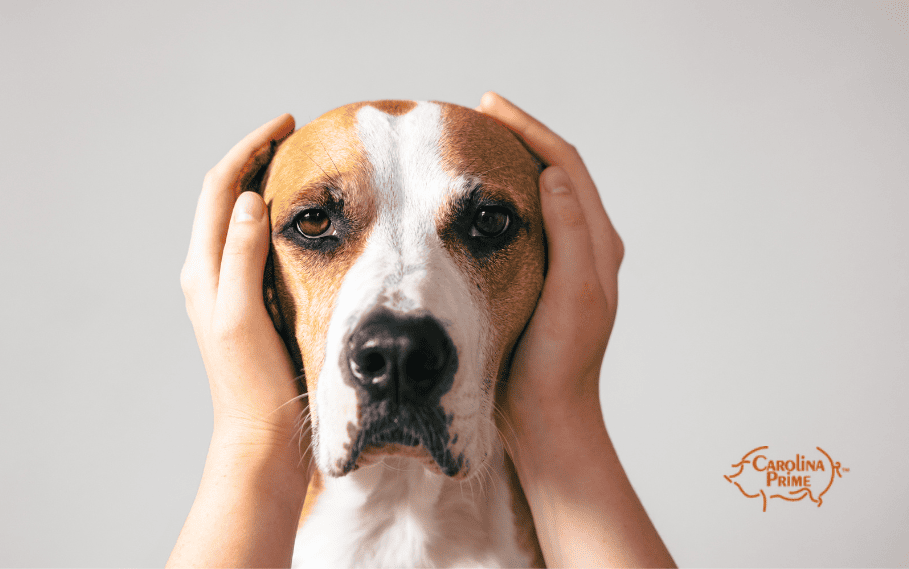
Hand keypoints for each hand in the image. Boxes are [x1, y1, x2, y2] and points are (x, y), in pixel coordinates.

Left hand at [180, 113, 304, 449]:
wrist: (259, 437)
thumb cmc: (254, 384)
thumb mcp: (244, 316)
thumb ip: (241, 257)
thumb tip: (247, 199)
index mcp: (203, 271)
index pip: (220, 189)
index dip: (249, 149)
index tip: (286, 125)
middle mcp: (208, 274)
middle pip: (224, 197)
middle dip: (254, 159)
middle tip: (292, 136)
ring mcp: (225, 289)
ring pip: (236, 219)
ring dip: (260, 185)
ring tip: (296, 166)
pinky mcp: (246, 303)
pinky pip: (252, 244)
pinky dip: (272, 218)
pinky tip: (300, 222)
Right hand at [479, 93, 623, 443]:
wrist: (548, 415)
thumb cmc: (559, 361)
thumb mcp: (572, 295)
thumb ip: (571, 234)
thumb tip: (551, 176)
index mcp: (598, 244)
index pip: (565, 166)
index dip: (530, 131)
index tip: (490, 106)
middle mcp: (585, 246)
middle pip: (554, 172)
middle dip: (519, 137)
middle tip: (478, 114)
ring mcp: (562, 262)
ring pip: (538, 195)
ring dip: (511, 164)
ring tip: (474, 143)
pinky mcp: (538, 278)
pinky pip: (521, 223)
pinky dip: (500, 199)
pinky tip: (472, 199)